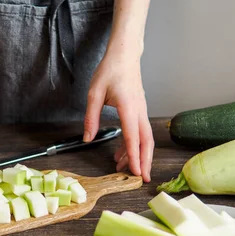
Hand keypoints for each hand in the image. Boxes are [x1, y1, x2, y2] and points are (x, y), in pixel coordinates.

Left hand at [83, 54, 153, 182]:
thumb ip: (91, 117)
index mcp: (128, 107)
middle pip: (146, 142)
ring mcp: (141, 111)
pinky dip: (132, 145)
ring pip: (145, 138)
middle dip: (145, 162)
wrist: (124, 55)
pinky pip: (139, 131)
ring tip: (123, 168)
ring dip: (137, 155)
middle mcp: (139, 111)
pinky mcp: (139, 110)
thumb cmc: (110, 70)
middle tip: (142, 179)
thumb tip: (87, 139)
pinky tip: (121, 153)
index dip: (134, 157)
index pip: (133, 137)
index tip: (135, 172)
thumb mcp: (94, 93)